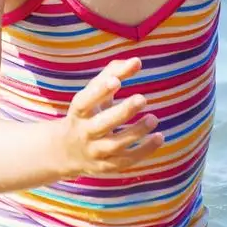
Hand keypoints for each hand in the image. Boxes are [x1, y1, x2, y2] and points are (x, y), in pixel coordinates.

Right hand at [58, 58, 163, 177]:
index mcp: (79, 111)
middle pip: (102, 124)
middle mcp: (84, 132)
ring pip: (115, 144)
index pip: (85, 101)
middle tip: (143, 99)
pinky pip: (126, 161)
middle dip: (123, 112)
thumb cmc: (88, 112)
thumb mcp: (93, 92)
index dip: (99, 91)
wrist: (67, 151)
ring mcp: (95, 151)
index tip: (116, 81)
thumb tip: (137, 61)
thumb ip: (114, 73)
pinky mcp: (106, 166)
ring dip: (136, 132)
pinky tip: (159, 137)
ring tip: (153, 118)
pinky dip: (144, 151)